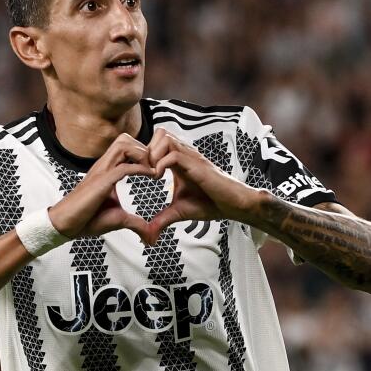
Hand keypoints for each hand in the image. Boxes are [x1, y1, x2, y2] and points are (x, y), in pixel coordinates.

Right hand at [47, 133, 156, 242]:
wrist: (67, 224)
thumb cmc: (88, 219)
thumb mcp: (119, 219)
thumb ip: (136, 223)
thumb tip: (149, 235)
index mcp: (108, 170)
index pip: (126, 147)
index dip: (144, 153)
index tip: (157, 167)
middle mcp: (104, 166)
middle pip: (125, 139)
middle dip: (145, 148)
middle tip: (156, 166)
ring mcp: (102, 171)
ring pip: (123, 145)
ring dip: (142, 154)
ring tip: (153, 170)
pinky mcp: (101, 182)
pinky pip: (124, 167)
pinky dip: (141, 169)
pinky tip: (151, 177)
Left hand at [142, 128, 265, 243]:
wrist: (232, 206)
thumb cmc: (210, 204)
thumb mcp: (178, 212)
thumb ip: (161, 220)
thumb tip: (148, 237)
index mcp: (178, 161)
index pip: (156, 142)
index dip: (144, 154)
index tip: (138, 173)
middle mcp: (184, 154)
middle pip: (158, 133)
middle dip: (146, 150)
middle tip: (143, 170)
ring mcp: (190, 157)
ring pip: (164, 137)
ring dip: (152, 154)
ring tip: (151, 173)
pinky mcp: (196, 164)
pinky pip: (173, 155)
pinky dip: (160, 164)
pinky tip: (159, 178)